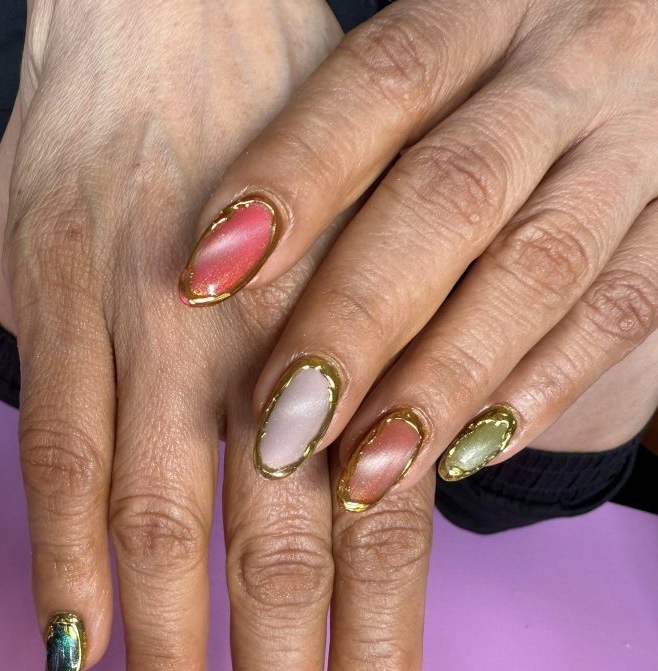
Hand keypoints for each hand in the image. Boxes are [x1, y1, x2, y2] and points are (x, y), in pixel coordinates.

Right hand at [0, 0, 437, 670]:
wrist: (171, 16)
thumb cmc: (287, 155)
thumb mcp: (363, 265)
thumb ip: (358, 397)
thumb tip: (362, 523)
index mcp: (352, 341)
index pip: (378, 528)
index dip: (377, 648)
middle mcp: (264, 346)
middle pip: (277, 550)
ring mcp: (154, 328)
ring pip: (165, 519)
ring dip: (173, 653)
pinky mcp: (60, 304)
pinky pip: (58, 450)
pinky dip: (62, 558)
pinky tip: (72, 655)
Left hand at [183, 0, 657, 502]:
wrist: (645, 87)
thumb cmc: (492, 106)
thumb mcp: (439, 91)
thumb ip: (354, 159)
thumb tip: (218, 281)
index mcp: (486, 13)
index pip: (380, 82)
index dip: (291, 178)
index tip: (203, 280)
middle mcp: (571, 66)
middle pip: (451, 192)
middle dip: (356, 320)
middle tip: (281, 427)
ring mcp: (640, 149)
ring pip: (538, 269)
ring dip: (442, 382)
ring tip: (363, 476)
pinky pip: (620, 312)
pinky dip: (539, 390)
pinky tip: (464, 457)